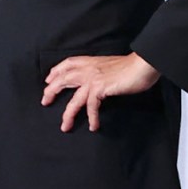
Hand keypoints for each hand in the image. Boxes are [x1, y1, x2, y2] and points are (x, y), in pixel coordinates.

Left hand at [41, 52, 159, 132]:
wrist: (142, 65)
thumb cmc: (131, 66)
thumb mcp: (110, 66)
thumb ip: (100, 72)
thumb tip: (98, 81)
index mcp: (90, 62)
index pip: (67, 64)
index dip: (56, 71)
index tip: (49, 79)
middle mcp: (88, 69)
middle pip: (63, 80)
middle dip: (51, 91)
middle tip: (45, 101)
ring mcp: (93, 79)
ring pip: (74, 99)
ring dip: (68, 114)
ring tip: (65, 126)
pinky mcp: (100, 88)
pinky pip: (91, 106)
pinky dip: (92, 117)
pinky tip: (93, 126)